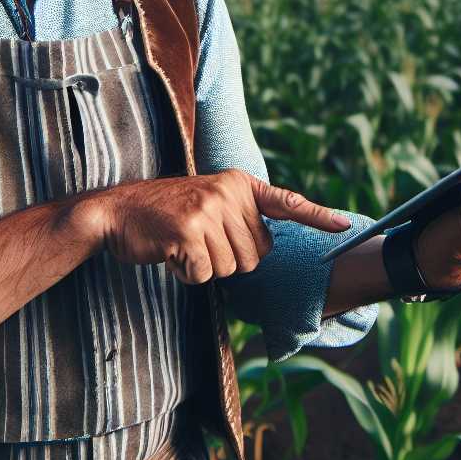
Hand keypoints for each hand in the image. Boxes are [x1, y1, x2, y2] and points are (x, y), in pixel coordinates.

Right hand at [82, 169, 349, 283]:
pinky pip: (205, 275)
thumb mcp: (208, 204)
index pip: (286, 202)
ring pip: (232, 268)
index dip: (317, 215)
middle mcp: (228, 193)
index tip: (344, 226)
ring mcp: (209, 210)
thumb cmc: (164, 216)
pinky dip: (188, 274)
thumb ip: (238, 219)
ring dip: (206, 268)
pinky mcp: (189, 231)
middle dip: (228, 260)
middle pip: (255, 255)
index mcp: (239, 184)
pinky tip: (171, 254)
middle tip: (198, 242)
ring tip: (182, 244)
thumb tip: (265, 248)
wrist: (116, 212)